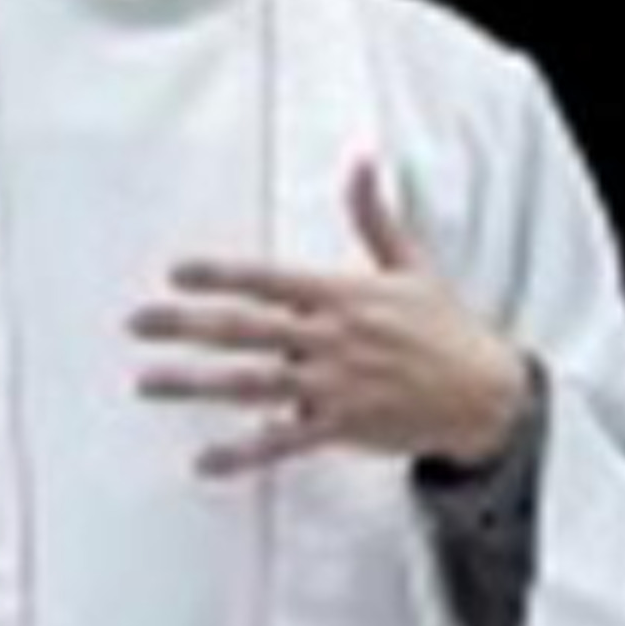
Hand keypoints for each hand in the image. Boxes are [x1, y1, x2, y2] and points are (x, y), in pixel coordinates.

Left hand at [129, 159, 529, 480]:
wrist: (487, 394)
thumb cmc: (446, 330)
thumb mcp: (410, 267)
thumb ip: (373, 218)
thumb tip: (361, 164)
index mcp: (343, 296)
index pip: (268, 280)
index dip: (221, 274)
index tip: (175, 273)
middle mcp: (332, 338)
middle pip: (245, 329)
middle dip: (186, 325)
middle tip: (137, 324)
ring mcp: (334, 386)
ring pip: (251, 383)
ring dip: (194, 384)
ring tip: (146, 382)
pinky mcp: (341, 428)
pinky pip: (283, 443)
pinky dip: (244, 453)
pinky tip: (205, 462)